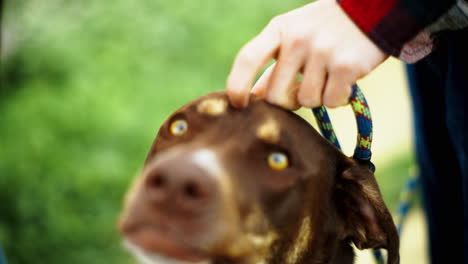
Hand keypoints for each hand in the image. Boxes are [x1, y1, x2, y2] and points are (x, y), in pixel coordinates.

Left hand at [226, 0, 387, 109]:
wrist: (372, 11)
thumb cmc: (323, 30)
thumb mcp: (293, 37)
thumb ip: (273, 66)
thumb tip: (252, 98)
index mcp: (279, 29)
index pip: (247, 59)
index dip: (237, 86)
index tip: (238, 104)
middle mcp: (297, 39)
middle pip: (275, 96)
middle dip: (287, 101)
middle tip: (301, 88)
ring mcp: (322, 51)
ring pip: (306, 102)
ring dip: (317, 97)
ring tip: (328, 76)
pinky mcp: (346, 65)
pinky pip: (331, 102)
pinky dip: (338, 98)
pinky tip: (344, 80)